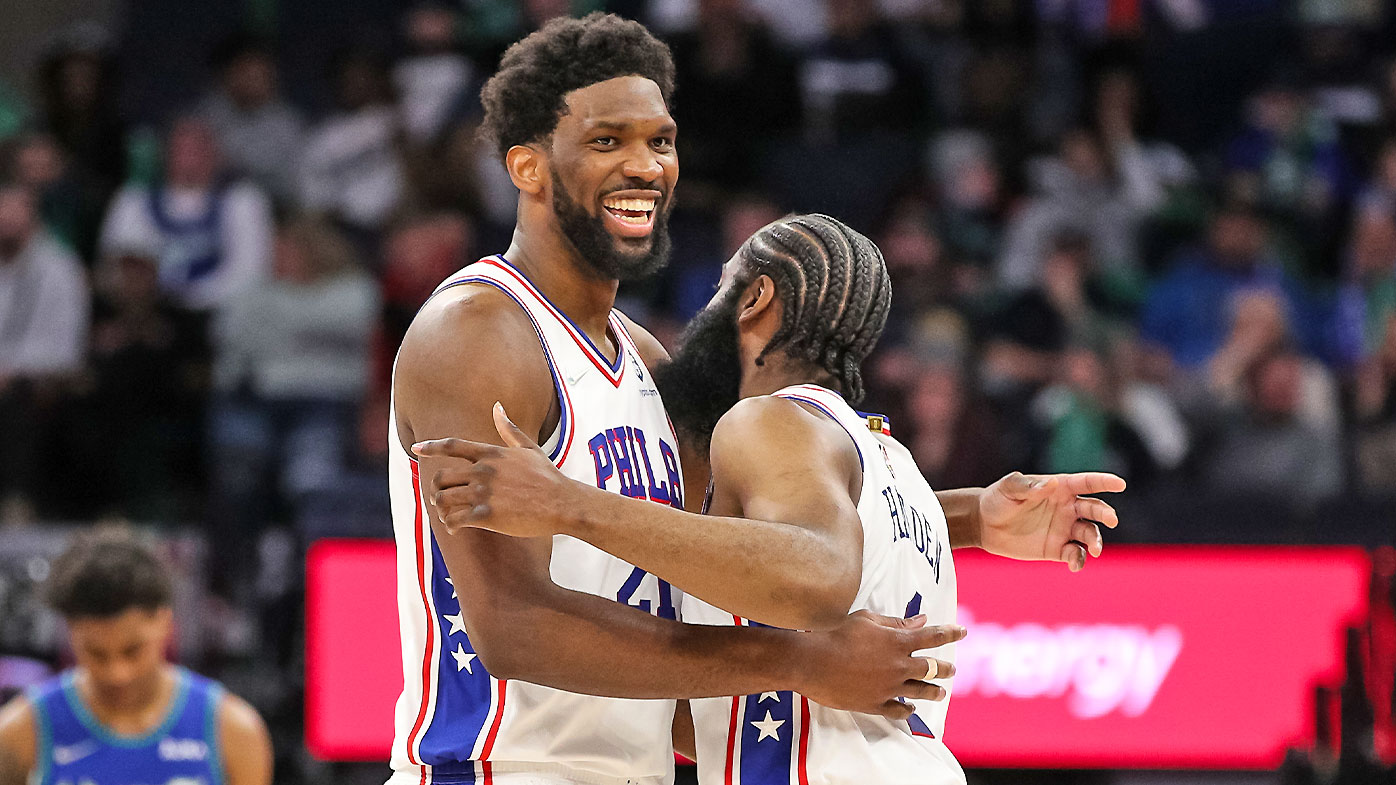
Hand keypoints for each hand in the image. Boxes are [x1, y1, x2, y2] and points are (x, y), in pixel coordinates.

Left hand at [413, 402, 581, 536]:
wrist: (564, 504)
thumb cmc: (549, 477)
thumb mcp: (529, 449)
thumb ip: (509, 429)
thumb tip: (497, 407)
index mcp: (492, 454)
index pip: (453, 446)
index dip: (431, 447)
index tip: (416, 449)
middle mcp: (484, 471)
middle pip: (441, 476)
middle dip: (436, 488)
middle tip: (440, 498)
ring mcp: (484, 493)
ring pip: (443, 499)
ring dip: (441, 508)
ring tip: (447, 515)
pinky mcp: (487, 516)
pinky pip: (455, 520)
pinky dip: (450, 524)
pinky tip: (455, 527)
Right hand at [794, 611, 963, 719]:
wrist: (813, 662)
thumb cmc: (836, 634)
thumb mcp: (867, 619)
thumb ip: (896, 622)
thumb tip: (920, 620)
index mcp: (898, 642)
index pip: (933, 636)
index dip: (950, 633)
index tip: (962, 631)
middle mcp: (898, 666)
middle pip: (932, 668)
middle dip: (945, 668)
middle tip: (952, 668)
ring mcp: (888, 688)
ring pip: (921, 692)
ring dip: (934, 691)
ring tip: (941, 692)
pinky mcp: (875, 704)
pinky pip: (898, 711)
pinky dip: (907, 710)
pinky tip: (910, 709)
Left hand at [976, 471, 1124, 570]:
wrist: (984, 525)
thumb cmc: (998, 499)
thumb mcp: (1009, 488)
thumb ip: (1029, 486)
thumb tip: (1051, 483)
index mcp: (1059, 488)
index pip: (1087, 483)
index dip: (1104, 482)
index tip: (1120, 484)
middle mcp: (1067, 508)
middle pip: (1095, 510)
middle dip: (1106, 514)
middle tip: (1111, 519)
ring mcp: (1064, 529)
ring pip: (1089, 533)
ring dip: (1095, 540)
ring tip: (1093, 549)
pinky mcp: (1057, 548)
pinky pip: (1075, 554)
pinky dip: (1079, 559)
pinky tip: (1075, 565)